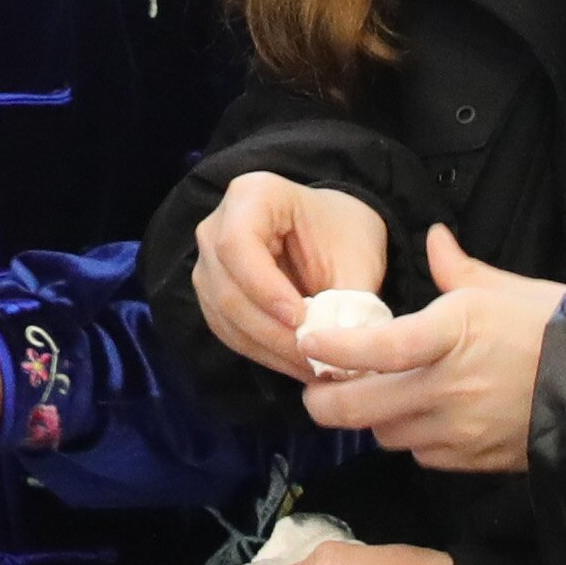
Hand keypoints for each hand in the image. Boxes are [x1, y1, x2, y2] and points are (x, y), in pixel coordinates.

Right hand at [189, 168, 390, 379]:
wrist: (331, 234)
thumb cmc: (345, 234)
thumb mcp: (357, 260)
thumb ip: (348, 304)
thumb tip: (338, 354)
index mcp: (252, 196)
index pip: (238, 244)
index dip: (265, 288)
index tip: (301, 319)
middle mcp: (216, 226)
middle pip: (229, 289)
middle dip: (273, 332)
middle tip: (316, 361)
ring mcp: (208, 263)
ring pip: (226, 317)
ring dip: (271, 350)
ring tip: (315, 369)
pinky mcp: (212, 296)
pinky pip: (229, 331)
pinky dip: (264, 353)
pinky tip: (298, 364)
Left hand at [302, 221, 554, 474]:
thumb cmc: (554, 329)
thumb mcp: (505, 289)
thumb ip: (456, 270)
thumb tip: (434, 238)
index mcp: (453, 334)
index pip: (378, 347)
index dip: (334, 348)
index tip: (309, 341)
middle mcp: (447, 386)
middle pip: (359, 409)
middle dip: (324, 403)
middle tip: (316, 390)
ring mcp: (458, 429)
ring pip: (384, 435)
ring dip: (372, 420)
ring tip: (377, 399)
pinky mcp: (471, 461)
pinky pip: (420, 454)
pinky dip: (411, 438)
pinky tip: (422, 418)